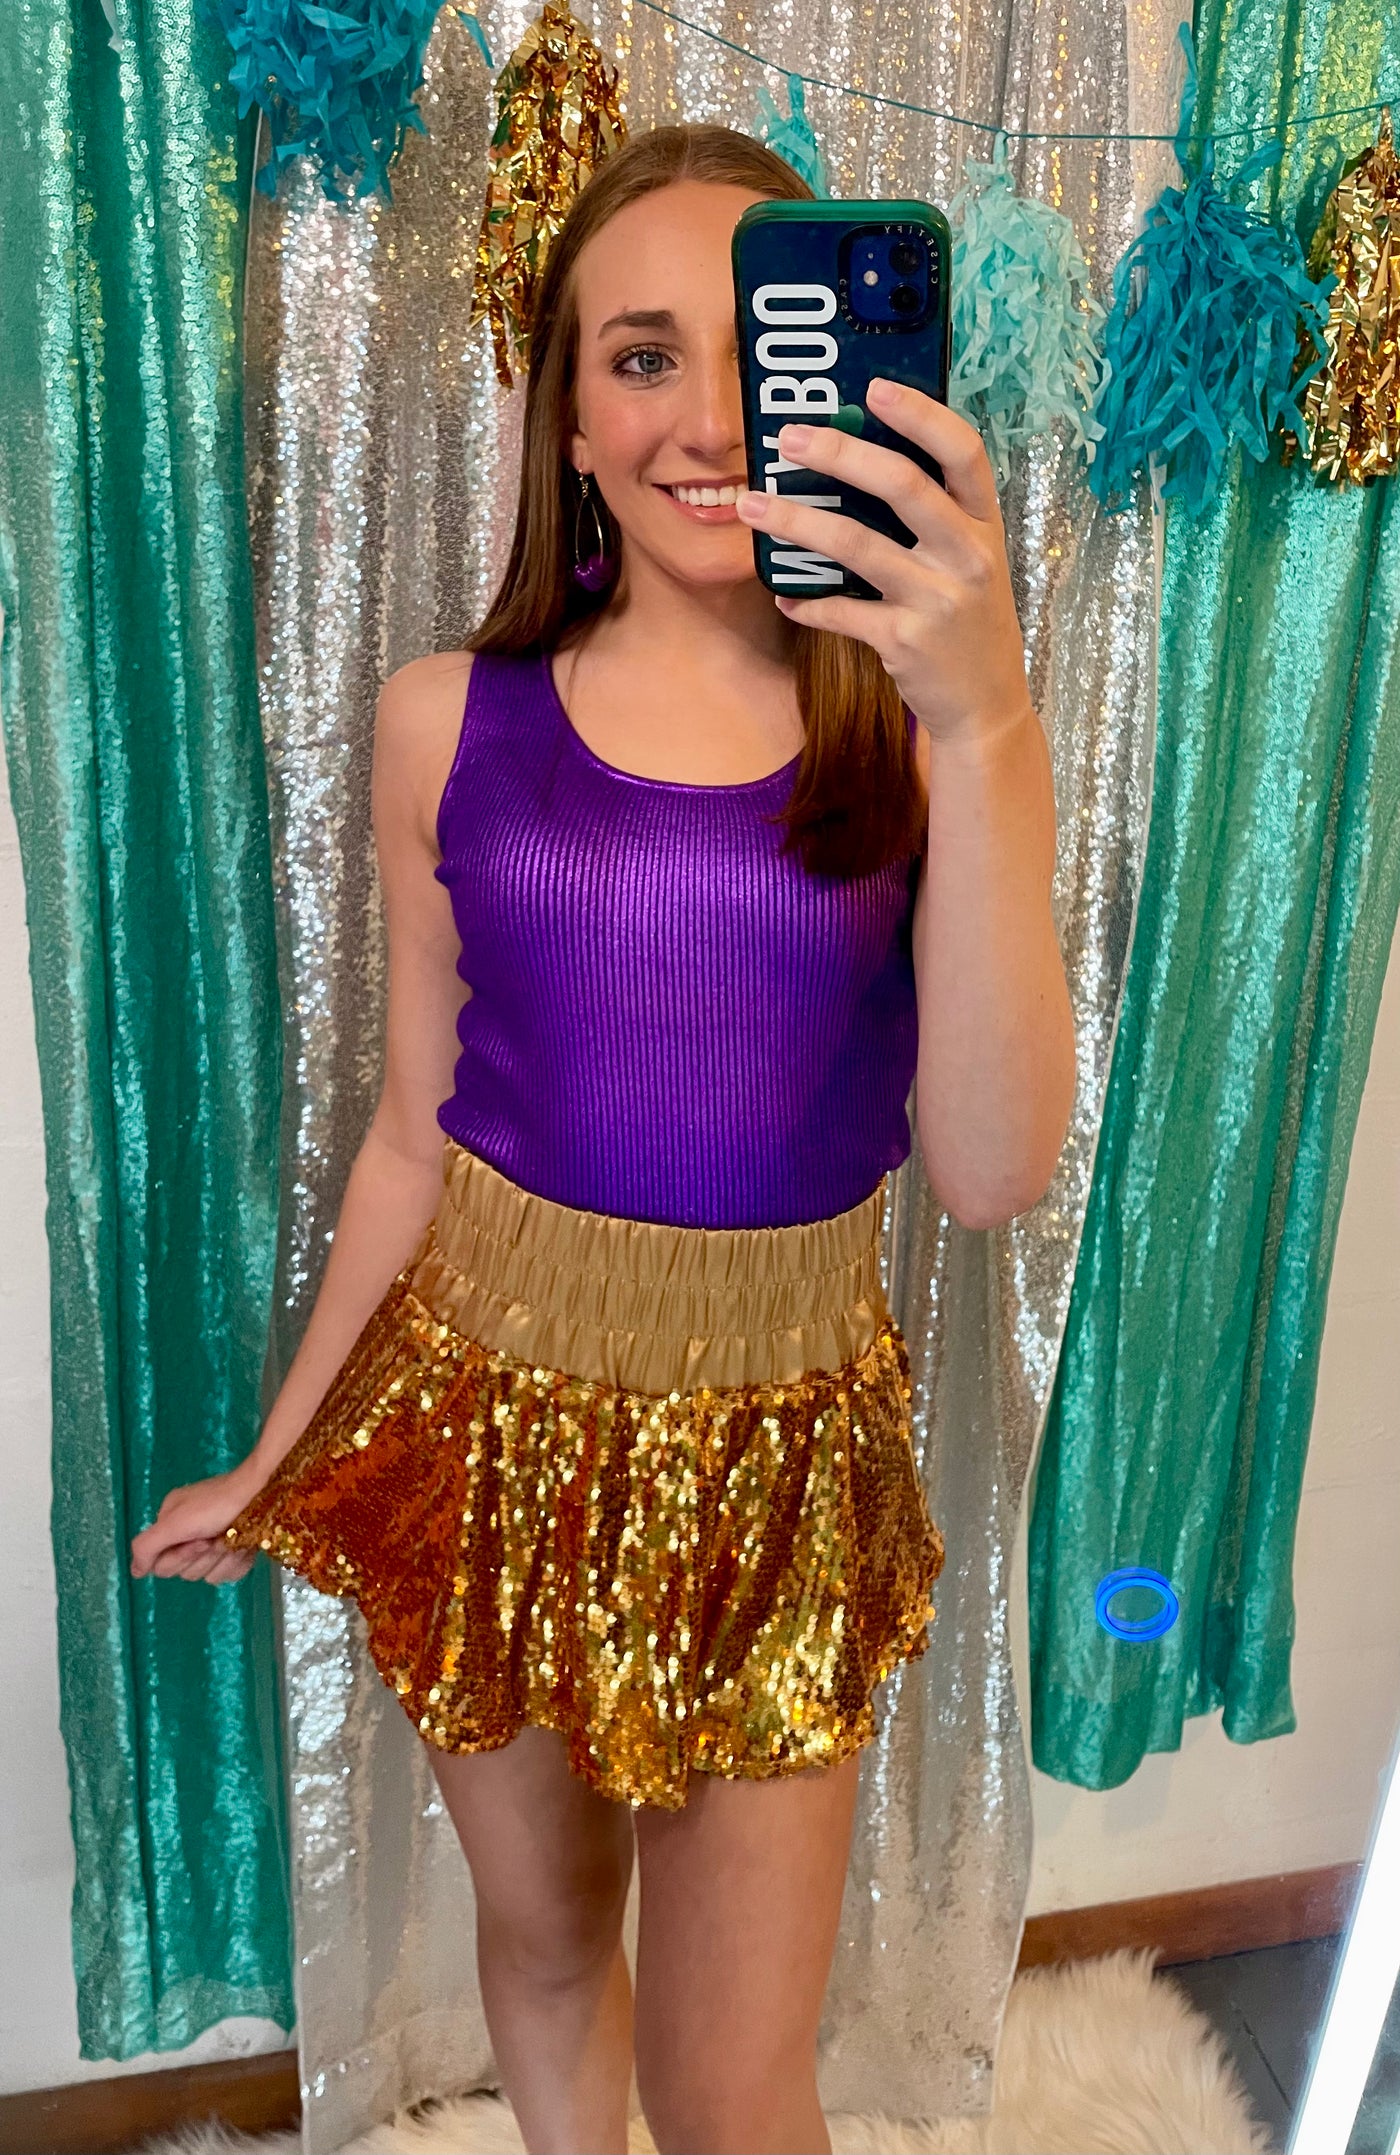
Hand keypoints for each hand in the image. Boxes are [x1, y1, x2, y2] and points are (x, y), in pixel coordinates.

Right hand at [129, 1458, 269, 1584]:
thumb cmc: (217, 1504)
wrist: (262, 1493)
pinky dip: (237, 1561)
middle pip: (185, 1572)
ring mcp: (215, 1544)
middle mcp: (190, 1534)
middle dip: (201, 1557)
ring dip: (221, 1558)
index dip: (178, 1557)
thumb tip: (134, 1571)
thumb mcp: (174, 1521)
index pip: (161, 1565)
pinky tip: (244, 1545)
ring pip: (209, 1575)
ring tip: (230, 1538)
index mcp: (171, 1524)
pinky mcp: (236, 1552)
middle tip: (213, 1538)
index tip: (195, 1538)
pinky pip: (229, 1573)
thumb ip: (147, 1546)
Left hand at [735, 378, 1033, 748]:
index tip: (874, 387)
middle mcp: (967, 556)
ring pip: (856, 544)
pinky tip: (783, 595)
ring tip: (751, 505)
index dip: (921, 415)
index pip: (963, 453)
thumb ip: (932, 518)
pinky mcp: (905, 641)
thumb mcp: (971, 562)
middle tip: (788, 437)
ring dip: (796, 521)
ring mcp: (937, 599)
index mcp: (985, 526)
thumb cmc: (968, 622)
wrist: (985, 705)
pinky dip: (806, 603)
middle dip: (840, 453)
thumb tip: (857, 461)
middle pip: (902, 485)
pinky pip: (841, 612)